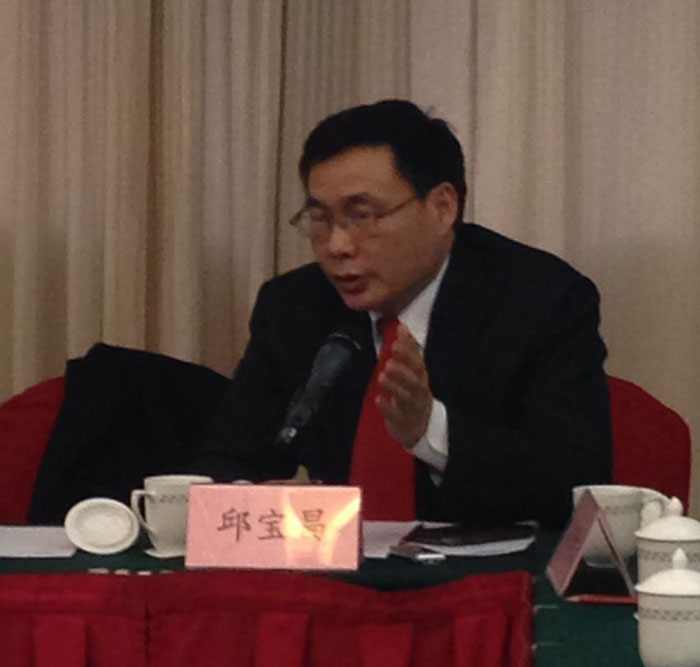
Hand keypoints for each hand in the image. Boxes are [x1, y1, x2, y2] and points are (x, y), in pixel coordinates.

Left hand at [376, 323, 432, 447]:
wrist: (419, 426)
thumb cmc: (412, 392)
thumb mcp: (412, 370)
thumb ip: (407, 348)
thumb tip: (401, 325)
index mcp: (421, 377)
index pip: (418, 363)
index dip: (408, 353)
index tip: (396, 343)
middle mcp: (419, 392)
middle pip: (414, 381)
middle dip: (402, 371)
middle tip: (389, 362)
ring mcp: (412, 408)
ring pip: (406, 397)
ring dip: (394, 386)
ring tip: (382, 376)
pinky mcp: (403, 421)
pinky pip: (396, 415)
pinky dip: (387, 407)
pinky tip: (378, 399)